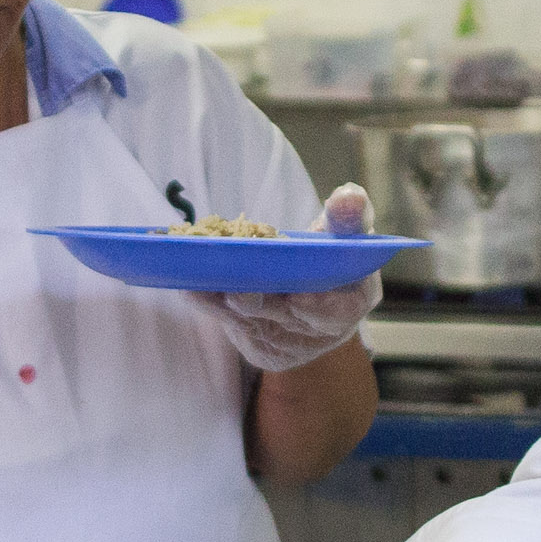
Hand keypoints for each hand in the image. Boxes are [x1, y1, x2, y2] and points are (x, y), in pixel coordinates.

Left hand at [205, 182, 381, 372]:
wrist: (312, 294)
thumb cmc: (330, 256)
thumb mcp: (343, 235)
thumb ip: (347, 216)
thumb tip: (348, 195)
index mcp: (350, 304)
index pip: (339, 312)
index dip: (320, 308)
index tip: (300, 299)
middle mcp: (319, 331)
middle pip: (286, 319)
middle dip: (261, 304)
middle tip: (238, 293)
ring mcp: (287, 341)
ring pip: (252, 321)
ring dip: (224, 303)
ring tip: (200, 285)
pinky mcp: (258, 346)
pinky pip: (231, 324)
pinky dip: (210, 303)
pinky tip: (190, 287)